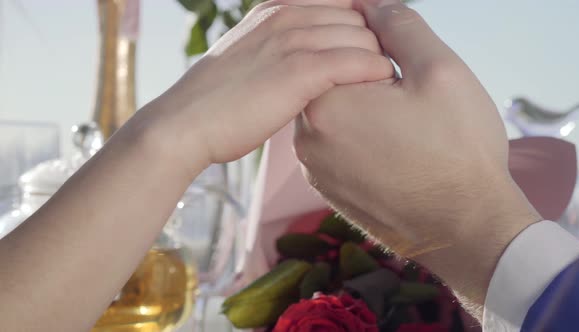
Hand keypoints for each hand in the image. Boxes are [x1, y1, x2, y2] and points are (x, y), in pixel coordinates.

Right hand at [139, 0, 392, 172]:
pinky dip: (375, 73)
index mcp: (277, 8)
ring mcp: (294, 39)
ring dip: (380, 60)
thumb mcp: (250, 58)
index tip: (374, 52)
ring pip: (363, 37)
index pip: (342, 3)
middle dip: (378, 43)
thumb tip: (311, 61)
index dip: (365, 27)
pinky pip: (357, 62)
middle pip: (359, 18)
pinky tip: (381, 89)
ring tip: (390, 87)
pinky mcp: (300, 71)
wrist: (185, 124)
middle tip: (387, 74)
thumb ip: (282, 48)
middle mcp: (288, 15)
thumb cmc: (217, 101)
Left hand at [294, 0, 540, 314]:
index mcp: (325, 102)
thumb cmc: (459, 151)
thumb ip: (400, 25)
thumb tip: (372, 4)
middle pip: (334, 81)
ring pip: (337, 115)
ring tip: (407, 129)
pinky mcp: (327, 190)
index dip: (381, 50)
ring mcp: (313, 168)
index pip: (339, 48)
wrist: (467, 230)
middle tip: (412, 101)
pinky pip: (338, 147)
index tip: (410, 72)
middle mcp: (305, 137)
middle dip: (370, 78)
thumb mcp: (440, 70)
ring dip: (366, 109)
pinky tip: (396, 151)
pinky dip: (361, 139)